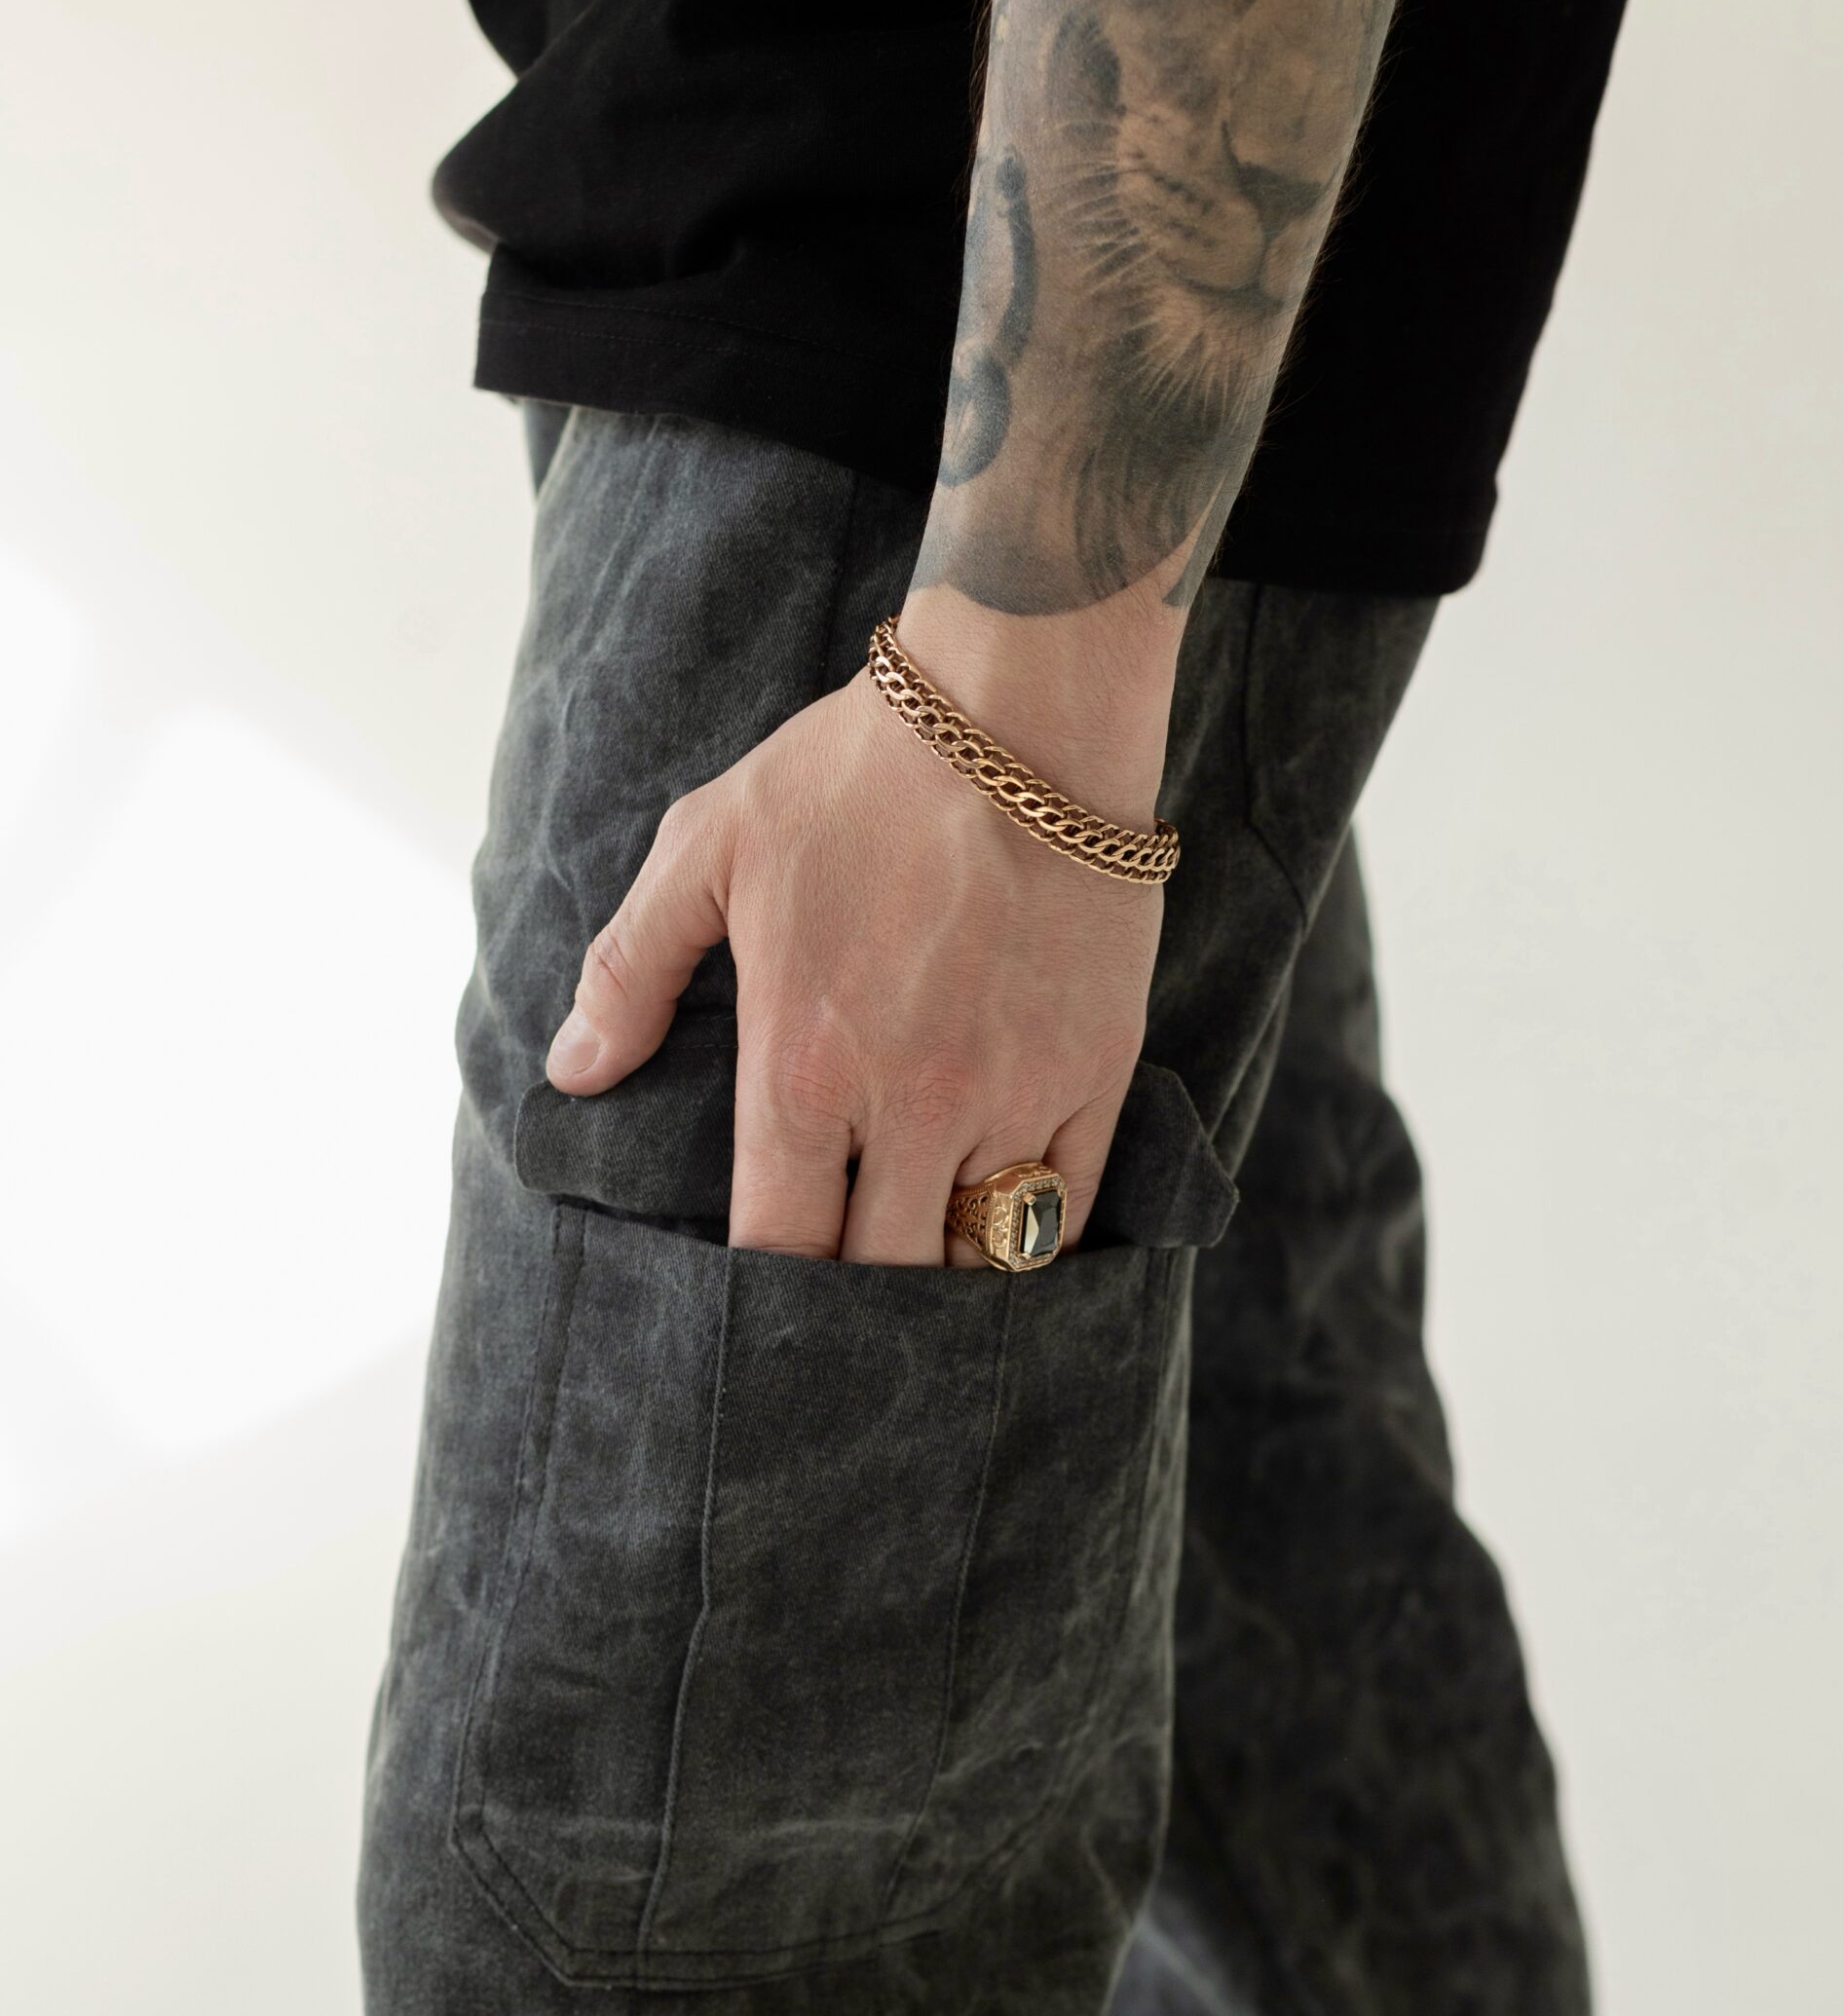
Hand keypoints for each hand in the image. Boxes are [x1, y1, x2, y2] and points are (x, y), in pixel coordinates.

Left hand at [542, 600, 1173, 1264]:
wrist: (1021, 713)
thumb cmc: (852, 776)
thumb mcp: (708, 850)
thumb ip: (631, 970)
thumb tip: (571, 1074)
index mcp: (803, 1070)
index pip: (777, 1249)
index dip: (762, 1296)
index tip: (755, 1302)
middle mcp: (911, 1107)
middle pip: (881, 1277)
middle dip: (853, 1303)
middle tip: (837, 1298)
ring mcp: (1014, 1097)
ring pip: (979, 1255)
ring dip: (941, 1270)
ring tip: (916, 1263)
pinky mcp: (1096, 1072)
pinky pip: (1066, 1205)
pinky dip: (1030, 1230)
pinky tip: (1001, 1219)